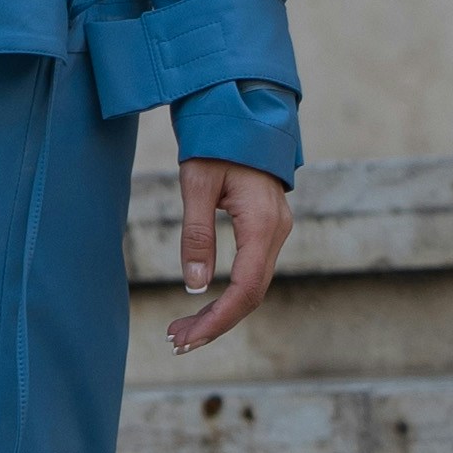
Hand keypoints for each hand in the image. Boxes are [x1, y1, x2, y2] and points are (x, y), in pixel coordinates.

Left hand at [168, 153, 291, 350]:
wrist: (241, 110)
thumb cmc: (216, 142)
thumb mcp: (197, 183)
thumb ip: (197, 234)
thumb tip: (194, 286)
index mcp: (262, 223)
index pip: (246, 288)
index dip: (218, 318)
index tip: (188, 338)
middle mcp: (277, 231)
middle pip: (251, 294)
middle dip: (215, 322)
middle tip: (176, 342)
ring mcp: (276, 230)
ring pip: (252, 286)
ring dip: (220, 311)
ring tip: (182, 331)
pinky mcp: (267, 229)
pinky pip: (252, 271)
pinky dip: (228, 293)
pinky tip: (203, 305)